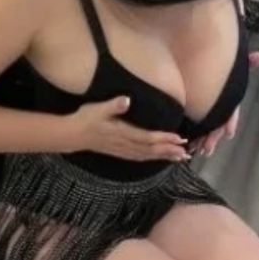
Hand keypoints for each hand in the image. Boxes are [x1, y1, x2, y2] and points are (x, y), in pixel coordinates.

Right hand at [69, 96, 189, 161]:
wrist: (71, 135)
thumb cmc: (85, 119)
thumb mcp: (97, 109)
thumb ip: (113, 105)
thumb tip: (126, 100)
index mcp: (122, 133)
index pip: (148, 137)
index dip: (164, 139)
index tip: (178, 139)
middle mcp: (125, 144)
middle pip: (151, 150)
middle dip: (169, 151)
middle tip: (187, 152)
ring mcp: (122, 150)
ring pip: (147, 155)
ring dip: (164, 157)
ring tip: (179, 158)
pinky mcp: (119, 152)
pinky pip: (140, 157)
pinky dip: (152, 158)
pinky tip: (159, 159)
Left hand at [190, 50, 258, 156]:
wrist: (199, 62)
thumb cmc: (221, 67)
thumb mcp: (234, 65)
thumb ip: (249, 61)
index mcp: (229, 99)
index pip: (231, 111)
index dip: (230, 122)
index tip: (229, 133)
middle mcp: (220, 108)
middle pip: (218, 125)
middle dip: (214, 137)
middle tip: (208, 148)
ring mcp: (209, 113)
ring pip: (209, 130)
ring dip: (205, 141)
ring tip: (201, 151)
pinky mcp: (198, 115)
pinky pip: (198, 129)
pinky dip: (196, 139)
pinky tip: (191, 147)